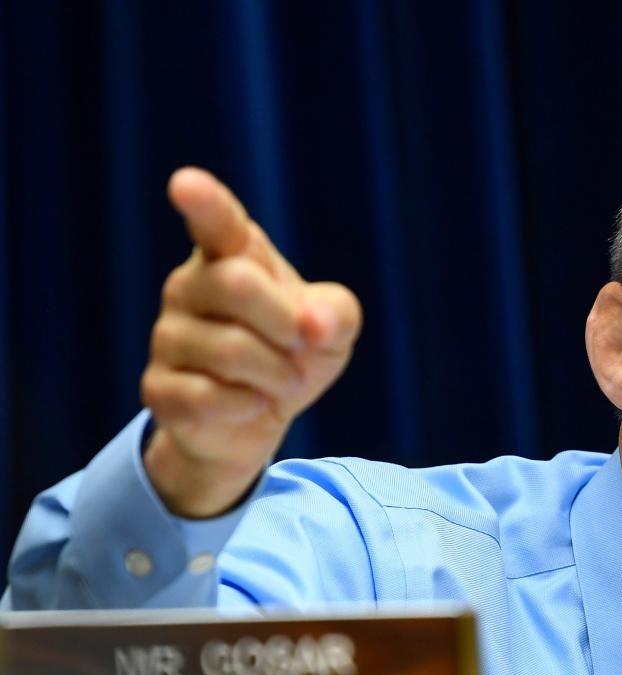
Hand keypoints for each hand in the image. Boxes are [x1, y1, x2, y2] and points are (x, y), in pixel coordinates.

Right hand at [141, 168, 361, 517]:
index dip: (203, 202)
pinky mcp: (157, 387)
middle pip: (235, 284)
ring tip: (280, 379)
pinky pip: (208, 397)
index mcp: (232, 254)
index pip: (216, 222)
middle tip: (300, 343)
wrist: (261, 416)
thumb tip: (314, 325)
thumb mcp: (332, 328)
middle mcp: (190, 285)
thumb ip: (337, 312)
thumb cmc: (295, 352)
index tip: (186, 184)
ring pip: (230, 350)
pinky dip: (248, 407)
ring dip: (277, 374)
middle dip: (285, 322)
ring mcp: (167, 335)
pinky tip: (247, 403)